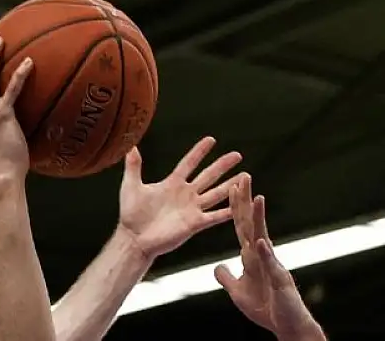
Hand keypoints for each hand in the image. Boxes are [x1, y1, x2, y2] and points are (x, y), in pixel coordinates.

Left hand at [118, 136, 242, 257]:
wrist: (134, 238)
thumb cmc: (131, 214)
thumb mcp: (131, 185)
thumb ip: (133, 166)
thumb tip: (129, 145)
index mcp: (171, 184)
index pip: (189, 163)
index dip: (199, 152)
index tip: (211, 139)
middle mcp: (185, 195)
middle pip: (208, 176)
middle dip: (222, 165)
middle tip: (237, 155)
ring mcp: (191, 209)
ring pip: (216, 194)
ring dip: (231, 186)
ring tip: (246, 176)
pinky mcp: (194, 224)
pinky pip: (215, 216)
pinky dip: (228, 211)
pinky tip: (242, 206)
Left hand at [214, 175, 323, 339]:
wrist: (286, 327)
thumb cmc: (265, 308)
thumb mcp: (237, 292)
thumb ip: (227, 278)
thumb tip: (216, 267)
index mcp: (250, 256)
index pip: (240, 226)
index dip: (234, 207)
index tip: (231, 186)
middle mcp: (262, 255)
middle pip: (251, 223)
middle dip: (246, 201)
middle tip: (242, 176)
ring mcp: (271, 265)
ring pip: (263, 237)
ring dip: (259, 218)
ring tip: (257, 198)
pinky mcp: (279, 279)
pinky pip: (269, 264)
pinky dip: (264, 253)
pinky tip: (258, 241)